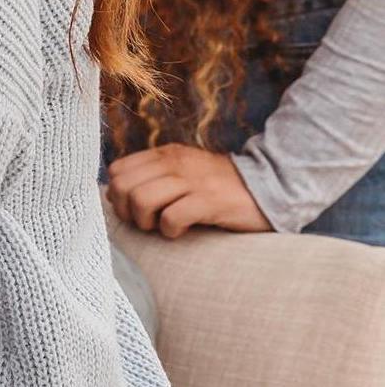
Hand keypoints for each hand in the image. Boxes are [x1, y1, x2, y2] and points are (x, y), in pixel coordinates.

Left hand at [106, 144, 272, 238]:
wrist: (270, 185)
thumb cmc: (219, 186)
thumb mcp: (183, 171)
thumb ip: (154, 176)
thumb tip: (119, 196)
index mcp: (165, 155)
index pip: (117, 170)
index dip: (116, 195)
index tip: (131, 209)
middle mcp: (175, 164)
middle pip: (123, 186)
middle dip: (126, 210)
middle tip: (145, 222)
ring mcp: (192, 181)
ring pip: (141, 200)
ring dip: (145, 222)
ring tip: (161, 227)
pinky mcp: (210, 201)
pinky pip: (171, 217)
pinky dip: (170, 230)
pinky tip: (181, 231)